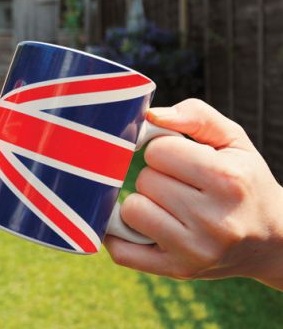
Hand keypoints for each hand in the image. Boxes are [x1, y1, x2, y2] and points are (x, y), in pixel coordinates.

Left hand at [105, 99, 282, 290]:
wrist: (273, 240)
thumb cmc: (245, 181)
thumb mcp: (233, 141)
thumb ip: (195, 116)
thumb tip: (150, 116)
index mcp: (228, 180)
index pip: (158, 151)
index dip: (165, 150)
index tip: (183, 160)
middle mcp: (214, 219)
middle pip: (144, 180)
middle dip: (157, 177)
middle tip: (181, 186)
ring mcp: (195, 250)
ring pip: (131, 210)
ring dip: (144, 203)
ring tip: (170, 206)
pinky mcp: (177, 271)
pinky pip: (121, 252)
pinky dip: (121, 235)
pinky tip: (142, 226)